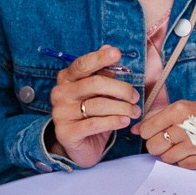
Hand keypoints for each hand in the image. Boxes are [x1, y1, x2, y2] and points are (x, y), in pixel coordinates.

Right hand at [48, 46, 140, 167]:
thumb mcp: (98, 93)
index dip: (99, 58)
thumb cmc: (90, 114)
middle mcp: (60, 93)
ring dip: (122, 108)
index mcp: (66, 79)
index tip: (117, 53)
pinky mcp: (66, 133)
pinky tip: (125, 122)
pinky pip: (94, 124)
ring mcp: (60, 113)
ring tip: (135, 112)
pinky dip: (114, 122)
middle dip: (121, 89)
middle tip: (136, 97)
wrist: (80, 146)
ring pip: (97, 105)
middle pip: (94, 84)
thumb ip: (102, 73)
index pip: (82, 64)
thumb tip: (109, 48)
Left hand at [134, 98, 195, 168]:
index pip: (146, 130)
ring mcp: (193, 145)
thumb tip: (134, 129)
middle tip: (166, 140)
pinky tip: (189, 151)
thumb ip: (155, 117)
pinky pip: (180, 165)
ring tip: (179, 145)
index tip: (153, 132)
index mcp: (178, 111)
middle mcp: (184, 128)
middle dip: (156, 144)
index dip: (147, 133)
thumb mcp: (180, 108)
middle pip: (152, 146)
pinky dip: (182, 160)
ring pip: (165, 158)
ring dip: (169, 153)